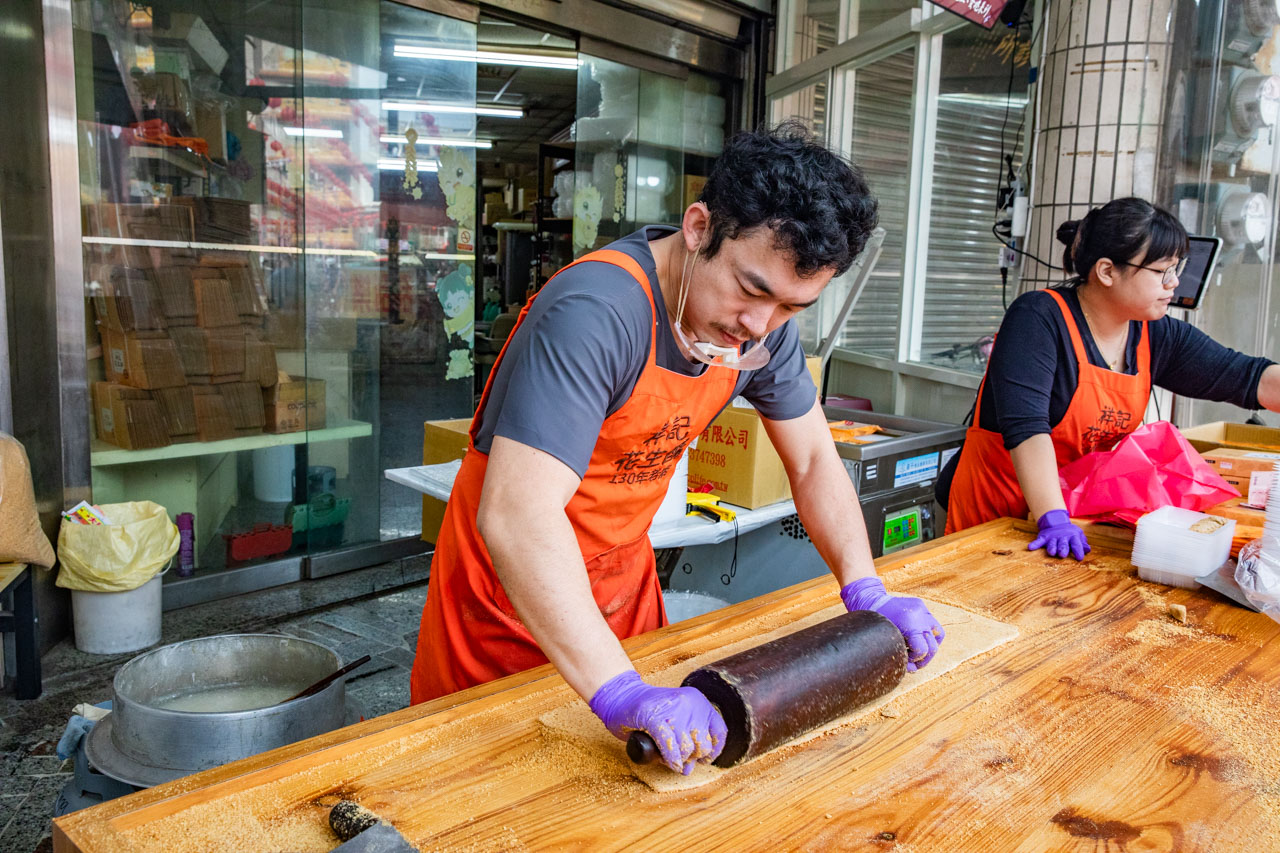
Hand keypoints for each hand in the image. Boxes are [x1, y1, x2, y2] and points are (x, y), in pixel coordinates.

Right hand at [588, 670, 725, 774]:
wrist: (621, 697)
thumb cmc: (648, 712)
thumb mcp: (675, 722)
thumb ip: (685, 742)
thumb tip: (689, 769)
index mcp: (698, 701)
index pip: (719, 732)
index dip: (713, 751)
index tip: (702, 759)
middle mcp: (689, 702)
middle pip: (702, 744)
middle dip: (691, 757)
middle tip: (678, 758)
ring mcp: (672, 709)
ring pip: (686, 748)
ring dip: (678, 760)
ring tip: (667, 757)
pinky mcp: (653, 717)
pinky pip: (669, 745)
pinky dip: (670, 758)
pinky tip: (668, 762)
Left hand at [841, 577, 943, 671]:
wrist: (870, 600)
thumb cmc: (874, 623)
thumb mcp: (886, 642)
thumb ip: (900, 655)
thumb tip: (912, 669)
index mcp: (910, 623)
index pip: (923, 650)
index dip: (915, 660)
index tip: (906, 660)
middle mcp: (920, 615)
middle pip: (933, 646)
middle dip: (924, 658)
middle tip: (914, 663)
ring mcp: (922, 609)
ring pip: (938, 635)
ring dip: (930, 647)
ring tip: (919, 651)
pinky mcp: (921, 606)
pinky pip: (933, 624)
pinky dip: (930, 635)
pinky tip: (920, 640)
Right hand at [1029, 509, 1090, 559]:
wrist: (1057, 522)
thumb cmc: (1070, 533)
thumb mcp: (1079, 535)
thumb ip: (1083, 543)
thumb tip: (1088, 550)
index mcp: (1073, 537)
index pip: (1076, 544)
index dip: (1078, 551)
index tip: (1079, 558)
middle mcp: (1063, 537)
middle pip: (1063, 544)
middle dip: (1063, 549)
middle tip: (1062, 554)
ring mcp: (1052, 537)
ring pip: (1052, 543)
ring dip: (1051, 547)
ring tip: (1051, 553)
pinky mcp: (1044, 537)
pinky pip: (1039, 541)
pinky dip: (1035, 544)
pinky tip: (1030, 547)